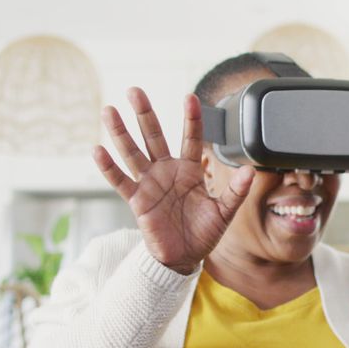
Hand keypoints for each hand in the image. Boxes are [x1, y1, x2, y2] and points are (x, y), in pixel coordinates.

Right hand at [93, 88, 254, 273]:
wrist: (184, 257)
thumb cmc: (204, 233)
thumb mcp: (224, 212)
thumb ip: (236, 191)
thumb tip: (251, 171)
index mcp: (189, 170)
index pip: (190, 138)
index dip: (191, 118)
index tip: (190, 97)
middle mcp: (167, 171)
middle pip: (154, 136)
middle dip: (145, 114)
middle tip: (134, 90)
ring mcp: (150, 184)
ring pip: (133, 153)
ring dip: (120, 133)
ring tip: (109, 111)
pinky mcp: (137, 200)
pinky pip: (120, 181)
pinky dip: (108, 167)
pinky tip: (98, 150)